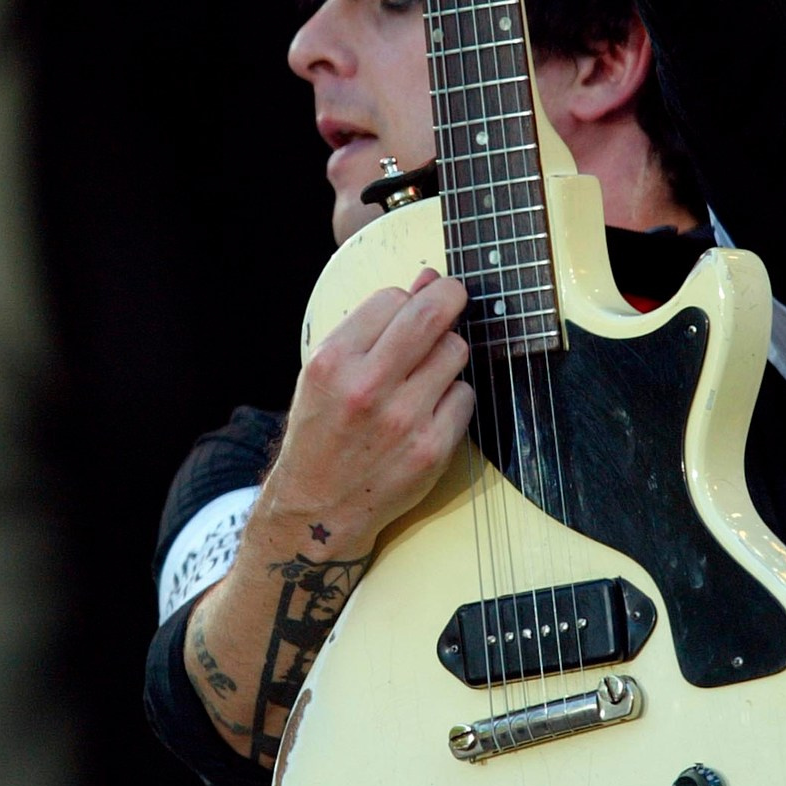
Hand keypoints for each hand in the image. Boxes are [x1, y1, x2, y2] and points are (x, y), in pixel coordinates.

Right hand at [265, 267, 471, 550]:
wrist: (319, 507)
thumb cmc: (324, 429)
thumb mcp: (329, 370)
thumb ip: (374, 323)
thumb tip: (427, 278)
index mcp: (333, 362)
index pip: (393, 299)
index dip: (407, 298)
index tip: (411, 306)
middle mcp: (367, 389)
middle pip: (432, 315)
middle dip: (450, 296)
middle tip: (452, 297)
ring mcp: (403, 421)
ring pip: (456, 351)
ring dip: (449, 353)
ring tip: (426, 372)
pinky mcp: (432, 449)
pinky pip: (466, 395)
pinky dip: (454, 396)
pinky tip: (430, 410)